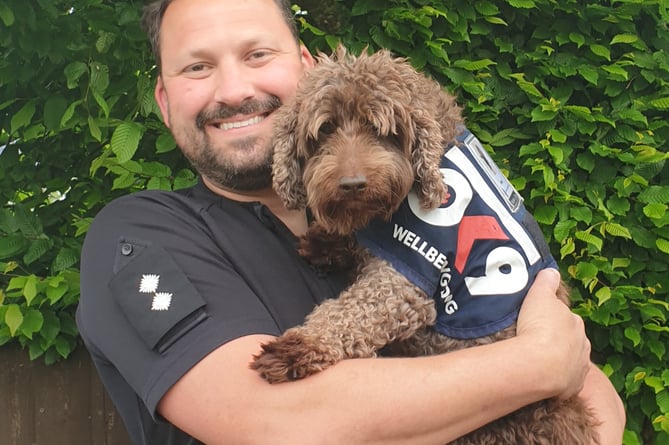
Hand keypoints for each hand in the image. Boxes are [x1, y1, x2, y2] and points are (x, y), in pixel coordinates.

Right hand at [516, 268, 590, 398]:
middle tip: (534, 341)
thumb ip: (546, 282)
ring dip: (557, 360)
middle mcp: (582, 345)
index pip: (565, 318)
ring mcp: (579, 367)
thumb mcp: (539, 296)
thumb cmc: (539, 328)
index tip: (537, 321)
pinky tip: (540, 376)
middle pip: (569, 340)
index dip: (551, 319)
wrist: (540, 365)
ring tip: (536, 360)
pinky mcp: (572, 386)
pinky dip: (555, 379)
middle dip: (556, 340)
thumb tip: (551, 270)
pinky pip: (564, 381)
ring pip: (569, 361)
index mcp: (575, 322)